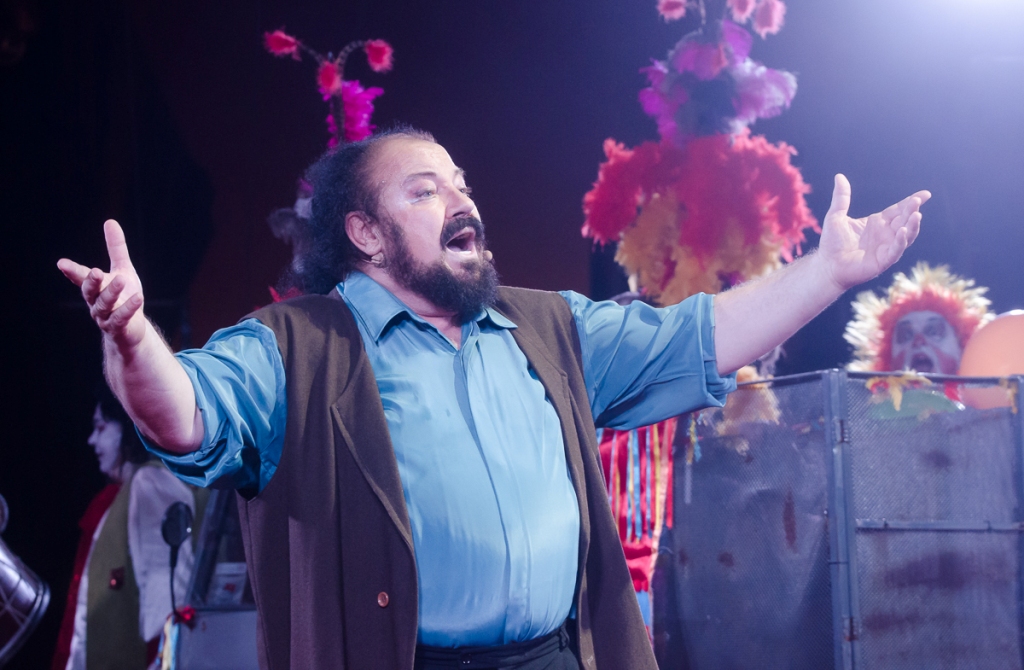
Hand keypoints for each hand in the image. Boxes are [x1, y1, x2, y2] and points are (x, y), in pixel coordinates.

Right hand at [57, 220, 146, 347]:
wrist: (131, 329)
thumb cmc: (123, 297)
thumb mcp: (123, 270)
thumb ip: (116, 249)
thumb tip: (110, 221)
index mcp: (95, 288)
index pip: (80, 278)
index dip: (72, 271)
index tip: (62, 263)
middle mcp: (96, 302)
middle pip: (90, 292)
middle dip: (91, 282)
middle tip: (95, 271)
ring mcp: (105, 317)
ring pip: (104, 305)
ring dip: (112, 292)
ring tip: (122, 279)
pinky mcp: (118, 328)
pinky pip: (121, 318)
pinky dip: (128, 308)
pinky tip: (138, 298)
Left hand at [818, 174, 930, 290]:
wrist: (826, 266)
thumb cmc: (832, 243)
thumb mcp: (835, 216)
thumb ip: (841, 198)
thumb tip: (839, 176)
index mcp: (877, 222)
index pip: (898, 209)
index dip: (911, 202)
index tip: (926, 194)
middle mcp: (885, 234)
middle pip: (904, 219)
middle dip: (912, 210)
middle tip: (917, 201)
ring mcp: (886, 247)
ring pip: (906, 235)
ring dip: (912, 225)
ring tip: (916, 215)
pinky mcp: (883, 261)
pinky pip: (895, 250)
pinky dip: (900, 241)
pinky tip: (902, 231)